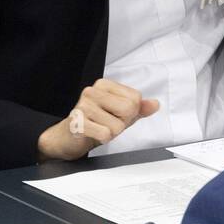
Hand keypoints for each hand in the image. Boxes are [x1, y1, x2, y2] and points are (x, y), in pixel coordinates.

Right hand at [37, 78, 160, 161]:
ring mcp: (83, 106)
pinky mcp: (77, 121)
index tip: (114, 115)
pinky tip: (92, 134)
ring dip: (111, 133)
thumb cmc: (95, 123)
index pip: (135, 98)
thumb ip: (139, 108)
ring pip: (117, 125)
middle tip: (106, 123)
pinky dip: (103, 139)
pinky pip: (105, 134)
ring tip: (98, 129)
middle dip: (121, 123)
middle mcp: (92, 91)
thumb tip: (155, 104)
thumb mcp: (121, 114)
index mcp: (104, 84)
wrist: (69, 138)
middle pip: (129, 109)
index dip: (130, 113)